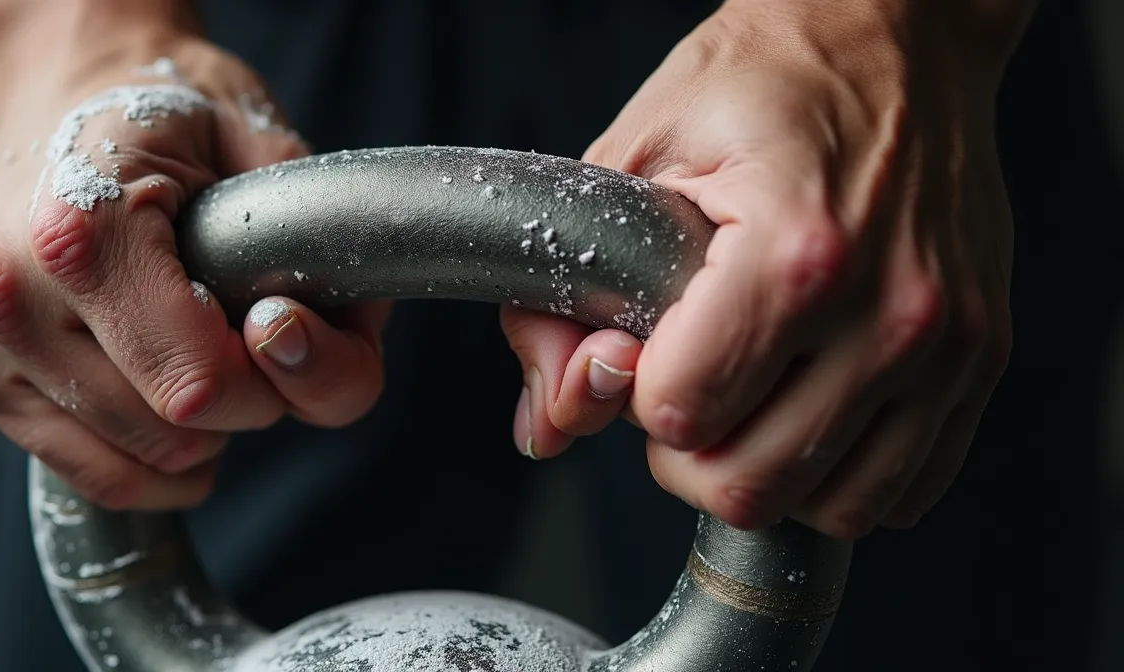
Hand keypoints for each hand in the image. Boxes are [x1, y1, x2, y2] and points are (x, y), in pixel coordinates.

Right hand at [0, 37, 388, 510]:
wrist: (70, 83)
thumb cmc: (173, 116)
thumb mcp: (270, 152)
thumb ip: (316, 259)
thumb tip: (303, 348)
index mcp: (79, 231)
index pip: (198, 386)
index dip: (273, 381)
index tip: (279, 328)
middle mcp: (6, 292)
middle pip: (169, 437)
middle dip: (239, 404)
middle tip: (239, 326)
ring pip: (128, 470)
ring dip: (193, 433)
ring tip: (195, 344)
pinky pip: (85, 472)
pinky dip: (146, 453)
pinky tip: (162, 387)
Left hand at [501, 0, 1019, 538]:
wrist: (895, 40)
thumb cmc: (765, 85)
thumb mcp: (632, 164)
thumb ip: (564, 300)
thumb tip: (550, 419)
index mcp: (795, 249)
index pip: (682, 412)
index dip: (639, 391)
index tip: (648, 347)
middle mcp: (888, 309)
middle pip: (750, 482)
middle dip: (689, 450)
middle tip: (687, 384)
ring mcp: (948, 342)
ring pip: (830, 509)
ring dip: (765, 472)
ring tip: (747, 399)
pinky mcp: (982, 359)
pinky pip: (903, 490)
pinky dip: (842, 477)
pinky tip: (809, 413)